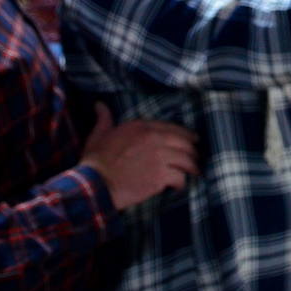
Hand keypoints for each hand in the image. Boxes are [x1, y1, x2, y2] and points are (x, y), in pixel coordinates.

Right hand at [81, 103, 198, 210]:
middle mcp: (154, 139)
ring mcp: (159, 157)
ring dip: (191, 166)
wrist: (95, 184)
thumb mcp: (99, 135)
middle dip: (192, 151)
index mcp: (141, 127)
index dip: (186, 135)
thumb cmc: (95, 161)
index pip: (172, 128)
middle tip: (195, 157)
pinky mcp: (160, 176)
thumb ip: (104, 119)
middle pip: (184, 142)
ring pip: (187, 159)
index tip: (193, 139)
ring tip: (193, 172)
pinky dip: (181, 182)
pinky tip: (179, 186)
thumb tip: (100, 104)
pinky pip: (181, 177)